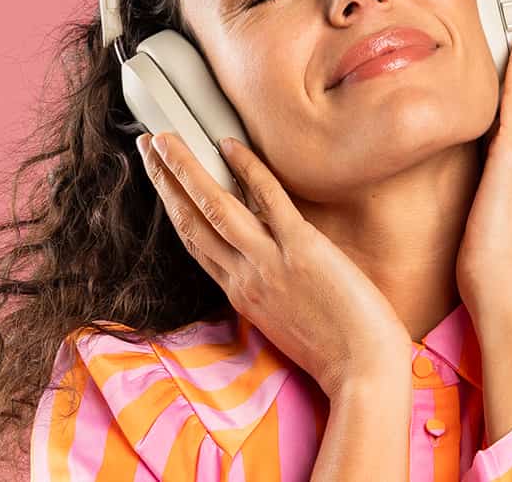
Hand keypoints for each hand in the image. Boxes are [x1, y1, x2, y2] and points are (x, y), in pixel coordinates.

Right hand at [137, 131, 412, 395]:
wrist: (362, 372)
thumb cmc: (336, 353)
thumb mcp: (285, 323)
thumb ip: (270, 292)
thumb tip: (271, 265)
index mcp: (241, 294)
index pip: (196, 243)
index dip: (174, 208)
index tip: (161, 183)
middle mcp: (244, 277)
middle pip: (192, 221)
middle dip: (165, 180)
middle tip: (149, 145)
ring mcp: (270, 262)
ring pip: (215, 207)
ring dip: (187, 170)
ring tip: (167, 139)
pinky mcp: (302, 249)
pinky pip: (268, 199)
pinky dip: (248, 169)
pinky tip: (230, 145)